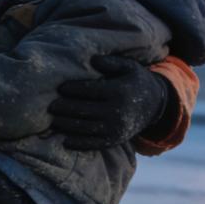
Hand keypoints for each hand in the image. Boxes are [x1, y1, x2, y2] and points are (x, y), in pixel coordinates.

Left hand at [49, 55, 169, 150]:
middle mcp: (117, 112)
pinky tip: (65, 139)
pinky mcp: (114, 140)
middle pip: (84, 110)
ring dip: (67, 125)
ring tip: (53, 120)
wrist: (154, 105)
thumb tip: (93, 59)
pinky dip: (78, 143)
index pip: (90, 91)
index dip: (72, 89)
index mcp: (119, 91)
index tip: (59, 88)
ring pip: (85, 128)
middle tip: (50, 106)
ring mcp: (115, 128)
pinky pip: (93, 144)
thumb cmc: (135, 81)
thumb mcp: (129, 67)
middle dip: (64, 108)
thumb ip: (111, 62)